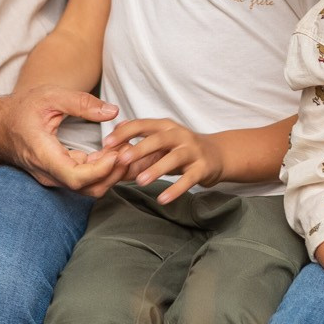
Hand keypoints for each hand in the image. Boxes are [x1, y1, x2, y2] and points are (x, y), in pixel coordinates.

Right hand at [0, 79, 121, 189]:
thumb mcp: (50, 96)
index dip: (101, 170)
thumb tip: (112, 111)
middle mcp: (48, 173)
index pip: (76, 178)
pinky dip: (103, 169)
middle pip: (87, 188)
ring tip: (125, 148)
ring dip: (111, 172)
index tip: (116, 152)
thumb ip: (81, 103)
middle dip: (114, 172)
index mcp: (43, 155)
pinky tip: (114, 150)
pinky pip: (84, 180)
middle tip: (130, 148)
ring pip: (88, 187)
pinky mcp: (59, 174)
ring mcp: (53, 177)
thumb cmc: (20, 109)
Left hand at [101, 117, 225, 201]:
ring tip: (140, 181)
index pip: (143, 124)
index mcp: (166, 126)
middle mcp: (180, 135)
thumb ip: (141, 136)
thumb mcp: (163, 138)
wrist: (217, 154)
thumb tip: (115, 132)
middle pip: (158, 139)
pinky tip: (162, 199)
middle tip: (121, 160)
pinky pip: (188, 179)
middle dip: (139, 149)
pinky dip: (175, 189)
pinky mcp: (202, 168)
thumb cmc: (183, 147)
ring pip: (173, 158)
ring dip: (156, 169)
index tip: (106, 143)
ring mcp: (192, 151)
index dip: (124, 133)